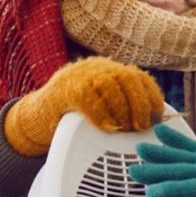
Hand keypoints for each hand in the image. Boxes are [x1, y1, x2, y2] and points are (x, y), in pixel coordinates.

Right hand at [4, 57, 163, 155]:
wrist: (37, 114)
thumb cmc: (76, 114)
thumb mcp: (101, 104)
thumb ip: (122, 106)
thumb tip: (151, 123)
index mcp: (109, 70)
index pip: (138, 76)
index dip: (151, 96)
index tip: (158, 116)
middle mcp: (97, 67)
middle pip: (127, 78)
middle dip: (139, 104)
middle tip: (141, 126)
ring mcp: (79, 76)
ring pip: (109, 86)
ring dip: (122, 110)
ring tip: (125, 129)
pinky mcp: (64, 89)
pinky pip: (87, 99)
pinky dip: (101, 116)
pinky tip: (107, 129)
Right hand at [127, 124, 195, 196]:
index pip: (193, 190)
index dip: (173, 191)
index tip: (151, 194)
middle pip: (181, 171)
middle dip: (157, 172)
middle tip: (133, 172)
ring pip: (182, 157)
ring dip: (160, 153)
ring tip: (138, 148)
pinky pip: (190, 147)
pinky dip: (175, 139)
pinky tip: (158, 129)